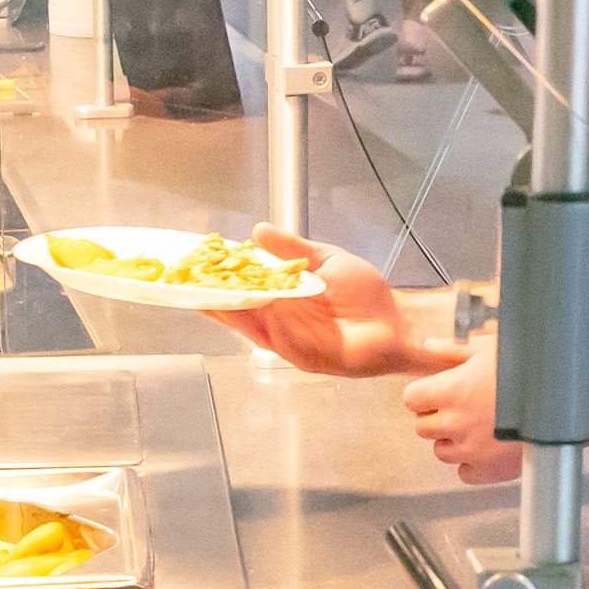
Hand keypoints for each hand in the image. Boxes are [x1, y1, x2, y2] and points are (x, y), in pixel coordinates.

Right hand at [209, 226, 465, 377]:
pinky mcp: (307, 357)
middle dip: (214, 300)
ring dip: (233, 313)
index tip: (195, 266)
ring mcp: (292, 342)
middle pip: (240, 314)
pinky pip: (280, 341)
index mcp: (285, 301)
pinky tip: (251, 311)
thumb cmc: (368, 294)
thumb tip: (256, 231)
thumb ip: (293, 249)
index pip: (245, 292)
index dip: (221, 281)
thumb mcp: (326, 260)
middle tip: (186, 285)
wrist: (401, 321)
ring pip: (254, 328)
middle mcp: (283, 324)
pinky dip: (265, 327)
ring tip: (208, 296)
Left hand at [405, 346, 522, 484]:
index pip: (411, 398)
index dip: (423, 392)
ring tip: (476, 425)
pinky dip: (471, 463)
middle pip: (422, 427)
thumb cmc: (533, 367)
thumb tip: (429, 346)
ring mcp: (472, 451)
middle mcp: (456, 423)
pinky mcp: (490, 470)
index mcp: (452, 391)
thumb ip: (454, 350)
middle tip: (460, 406)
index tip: (437, 390)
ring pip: (441, 452)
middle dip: (435, 416)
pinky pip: (465, 473)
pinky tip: (487, 446)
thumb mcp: (490, 348)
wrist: (570, 399)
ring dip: (452, 440)